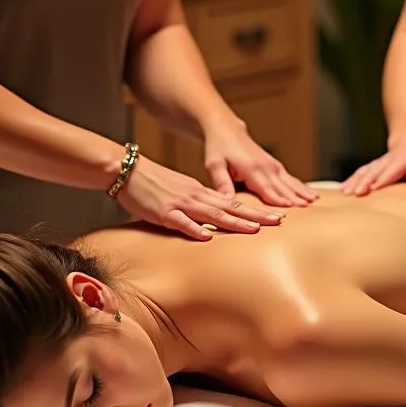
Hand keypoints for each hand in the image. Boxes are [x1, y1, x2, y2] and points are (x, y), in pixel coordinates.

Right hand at [117, 155, 284, 239]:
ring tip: (255, 229)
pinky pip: (182, 222)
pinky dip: (195, 228)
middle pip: (231, 208)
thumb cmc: (153, 184)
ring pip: (212, 213)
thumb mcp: (181, 192)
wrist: (128, 170)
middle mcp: (196, 196)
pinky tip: (208, 236)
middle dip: (256, 215)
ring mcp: (181, 203)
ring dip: (234, 222)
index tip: (276, 216)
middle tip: (278, 220)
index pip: (234, 203)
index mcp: (201, 192)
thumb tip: (214, 221)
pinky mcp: (164, 212)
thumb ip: (198, 205)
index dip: (256, 210)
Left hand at [203, 118, 317, 207]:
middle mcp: (265, 166)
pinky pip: (290, 177)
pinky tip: (311, 194)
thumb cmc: (218, 148)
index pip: (266, 188)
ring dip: (301, 191)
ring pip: (289, 181)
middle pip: (282, 186)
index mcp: (251, 168)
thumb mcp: (214, 166)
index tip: (288, 208)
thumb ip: (222, 183)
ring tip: (314, 201)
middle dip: (294, 198)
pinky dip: (301, 186)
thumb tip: (226, 201)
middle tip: (306, 211)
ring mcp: (271, 164)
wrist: (226, 130)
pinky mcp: (274, 164)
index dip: (276, 199)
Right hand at [341, 133, 405, 196]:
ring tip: (344, 192)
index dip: (382, 179)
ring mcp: (378, 163)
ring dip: (354, 181)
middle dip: (364, 182)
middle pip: (373, 171)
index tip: (373, 189)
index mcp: (401, 160)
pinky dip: (350, 180)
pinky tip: (341, 190)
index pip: (391, 171)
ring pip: (364, 171)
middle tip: (356, 193)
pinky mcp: (372, 167)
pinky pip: (359, 173)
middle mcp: (387, 161)